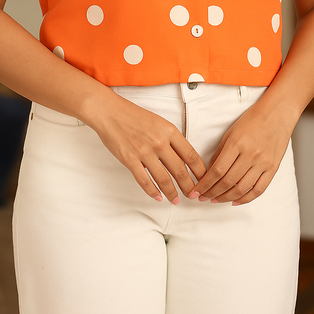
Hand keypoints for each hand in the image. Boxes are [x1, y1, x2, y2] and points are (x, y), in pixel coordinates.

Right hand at [91, 91, 206, 203]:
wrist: (110, 112)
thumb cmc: (134, 116)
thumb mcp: (159, 122)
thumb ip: (171, 138)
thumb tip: (182, 157)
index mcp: (169, 131)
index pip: (191, 155)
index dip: (200, 171)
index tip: (204, 180)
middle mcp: (159, 142)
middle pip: (180, 170)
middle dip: (189, 187)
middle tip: (193, 195)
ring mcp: (144, 152)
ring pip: (164, 179)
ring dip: (172, 193)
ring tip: (176, 200)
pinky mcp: (130, 160)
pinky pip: (144, 181)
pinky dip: (153, 192)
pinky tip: (158, 197)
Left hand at [188, 101, 292, 205]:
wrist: (278, 113)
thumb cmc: (252, 120)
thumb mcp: (231, 132)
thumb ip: (220, 153)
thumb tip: (210, 172)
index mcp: (237, 143)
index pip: (217, 171)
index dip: (204, 184)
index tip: (195, 191)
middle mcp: (250, 155)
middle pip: (227, 182)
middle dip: (212, 193)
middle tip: (202, 198)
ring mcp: (263, 163)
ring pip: (242, 189)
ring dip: (226, 198)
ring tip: (215, 200)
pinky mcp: (273, 168)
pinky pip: (259, 190)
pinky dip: (246, 199)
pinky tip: (235, 201)